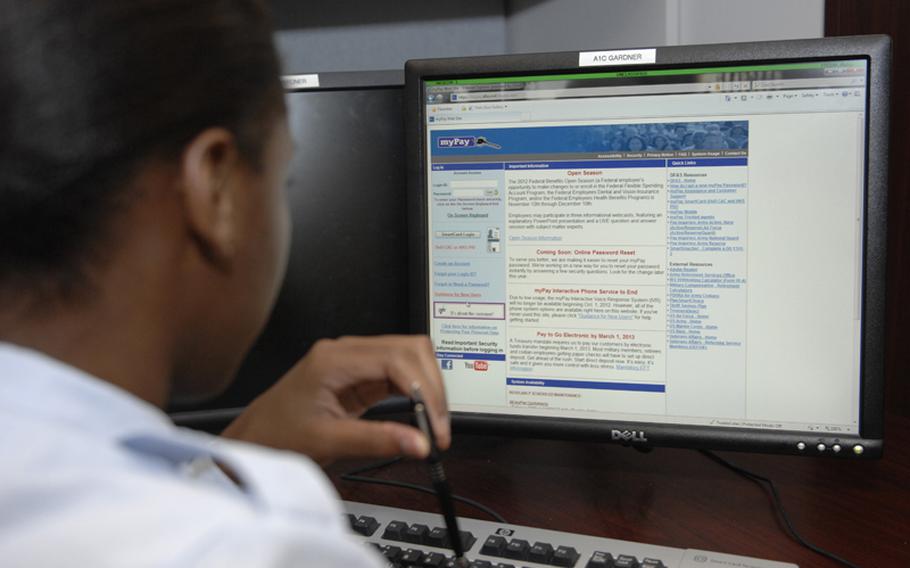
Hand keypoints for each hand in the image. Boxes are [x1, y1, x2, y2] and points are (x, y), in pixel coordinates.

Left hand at [222, 335, 449, 464]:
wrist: (254, 438)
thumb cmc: (277, 435)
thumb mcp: (327, 442)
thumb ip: (376, 440)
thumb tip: (419, 443)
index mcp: (333, 359)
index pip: (397, 359)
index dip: (423, 390)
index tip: (434, 424)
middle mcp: (346, 351)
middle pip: (410, 349)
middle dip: (431, 386)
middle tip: (438, 426)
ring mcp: (354, 360)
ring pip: (409, 358)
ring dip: (426, 388)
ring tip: (431, 424)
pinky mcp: (360, 375)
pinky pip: (399, 374)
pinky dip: (415, 393)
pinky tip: (419, 416)